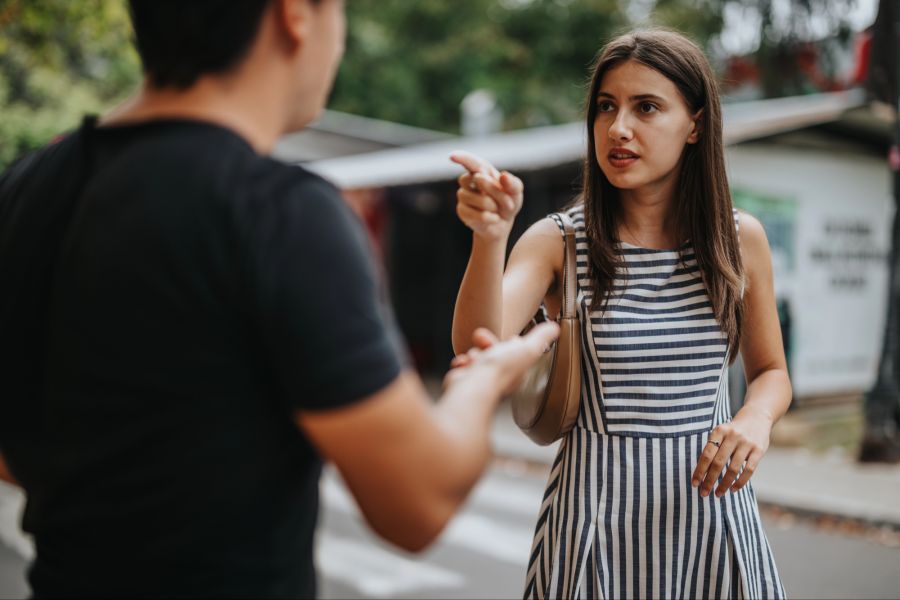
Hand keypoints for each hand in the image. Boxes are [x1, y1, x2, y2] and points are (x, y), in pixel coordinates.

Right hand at [443, 323, 557, 394]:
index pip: (514, 353)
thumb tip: (555, 327)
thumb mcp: (528, 348)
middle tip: (481, 340)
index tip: (508, 338)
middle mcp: (500, 379)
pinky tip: (463, 364)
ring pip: (477, 358)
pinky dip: (462, 363)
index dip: (509, 342)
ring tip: (474, 358)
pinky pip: (462, 367)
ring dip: (474, 354)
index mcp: (517, 371)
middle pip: (493, 353)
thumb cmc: (500, 371)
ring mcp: (482, 381)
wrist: (474, 385)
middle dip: (486, 344)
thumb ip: (541, 337)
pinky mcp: (465, 383)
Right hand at [450, 151, 522, 241]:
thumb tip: (503, 176)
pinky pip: (478, 215)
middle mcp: (469, 181)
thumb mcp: (516, 192)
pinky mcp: (462, 211)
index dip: (462, 158)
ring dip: (494, 206)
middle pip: (478, 179)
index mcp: (482, 171)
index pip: (471, 162)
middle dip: (497, 191)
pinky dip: (490, 218)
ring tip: (497, 210)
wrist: (502, 223)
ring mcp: (463, 196)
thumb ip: (513, 183)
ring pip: (479, 199)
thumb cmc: (507, 202)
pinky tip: (493, 218)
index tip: (453, 156)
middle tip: (509, 203)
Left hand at [691, 405, 773, 496]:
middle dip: (709, 480)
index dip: (699, 470)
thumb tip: (701, 473)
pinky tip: (733, 489)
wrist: (756, 418)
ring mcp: (746, 443)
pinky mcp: (759, 450)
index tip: (694, 483)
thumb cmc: (733, 431)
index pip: (706, 454)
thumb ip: (713, 448)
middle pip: (718, 463)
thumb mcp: (720, 433)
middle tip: (703, 493)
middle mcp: (732, 436)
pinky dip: (740, 482)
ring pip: (733, 468)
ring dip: (724, 484)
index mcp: (719, 431)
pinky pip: (748, 470)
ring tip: (717, 494)